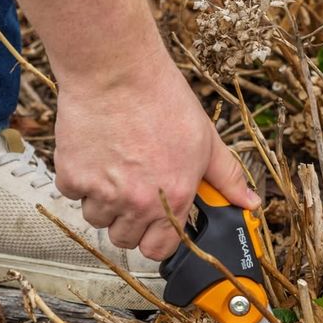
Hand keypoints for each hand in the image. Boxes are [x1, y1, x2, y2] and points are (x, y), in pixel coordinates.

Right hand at [53, 55, 259, 260]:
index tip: (155, 226)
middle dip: (129, 222)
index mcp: (173, 199)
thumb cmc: (164, 101)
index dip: (157, 239)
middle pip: (124, 239)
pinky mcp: (72, 176)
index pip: (158, 249)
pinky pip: (72, 194)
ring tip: (116, 169)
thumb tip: (250, 203)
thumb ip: (228, 178)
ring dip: (104, 202)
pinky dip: (80, 180)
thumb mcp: (208, 142)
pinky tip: (96, 155)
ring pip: (97, 219)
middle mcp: (138, 203)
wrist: (118, 72)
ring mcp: (102, 192)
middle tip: (135, 192)